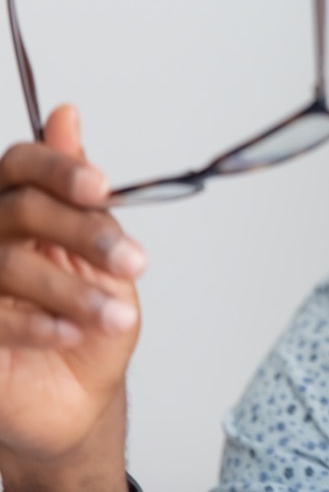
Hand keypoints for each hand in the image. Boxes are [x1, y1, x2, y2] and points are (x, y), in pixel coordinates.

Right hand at [0, 105, 143, 490]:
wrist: (75, 396)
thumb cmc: (87, 317)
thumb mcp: (101, 253)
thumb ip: (81, 192)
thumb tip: (65, 115)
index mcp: (19, 206)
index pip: (20, 164)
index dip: (58, 168)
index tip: (103, 187)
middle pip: (20, 211)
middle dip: (84, 233)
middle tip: (134, 262)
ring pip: (11, 266)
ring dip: (74, 291)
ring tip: (119, 316)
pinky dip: (41, 324)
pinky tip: (75, 334)